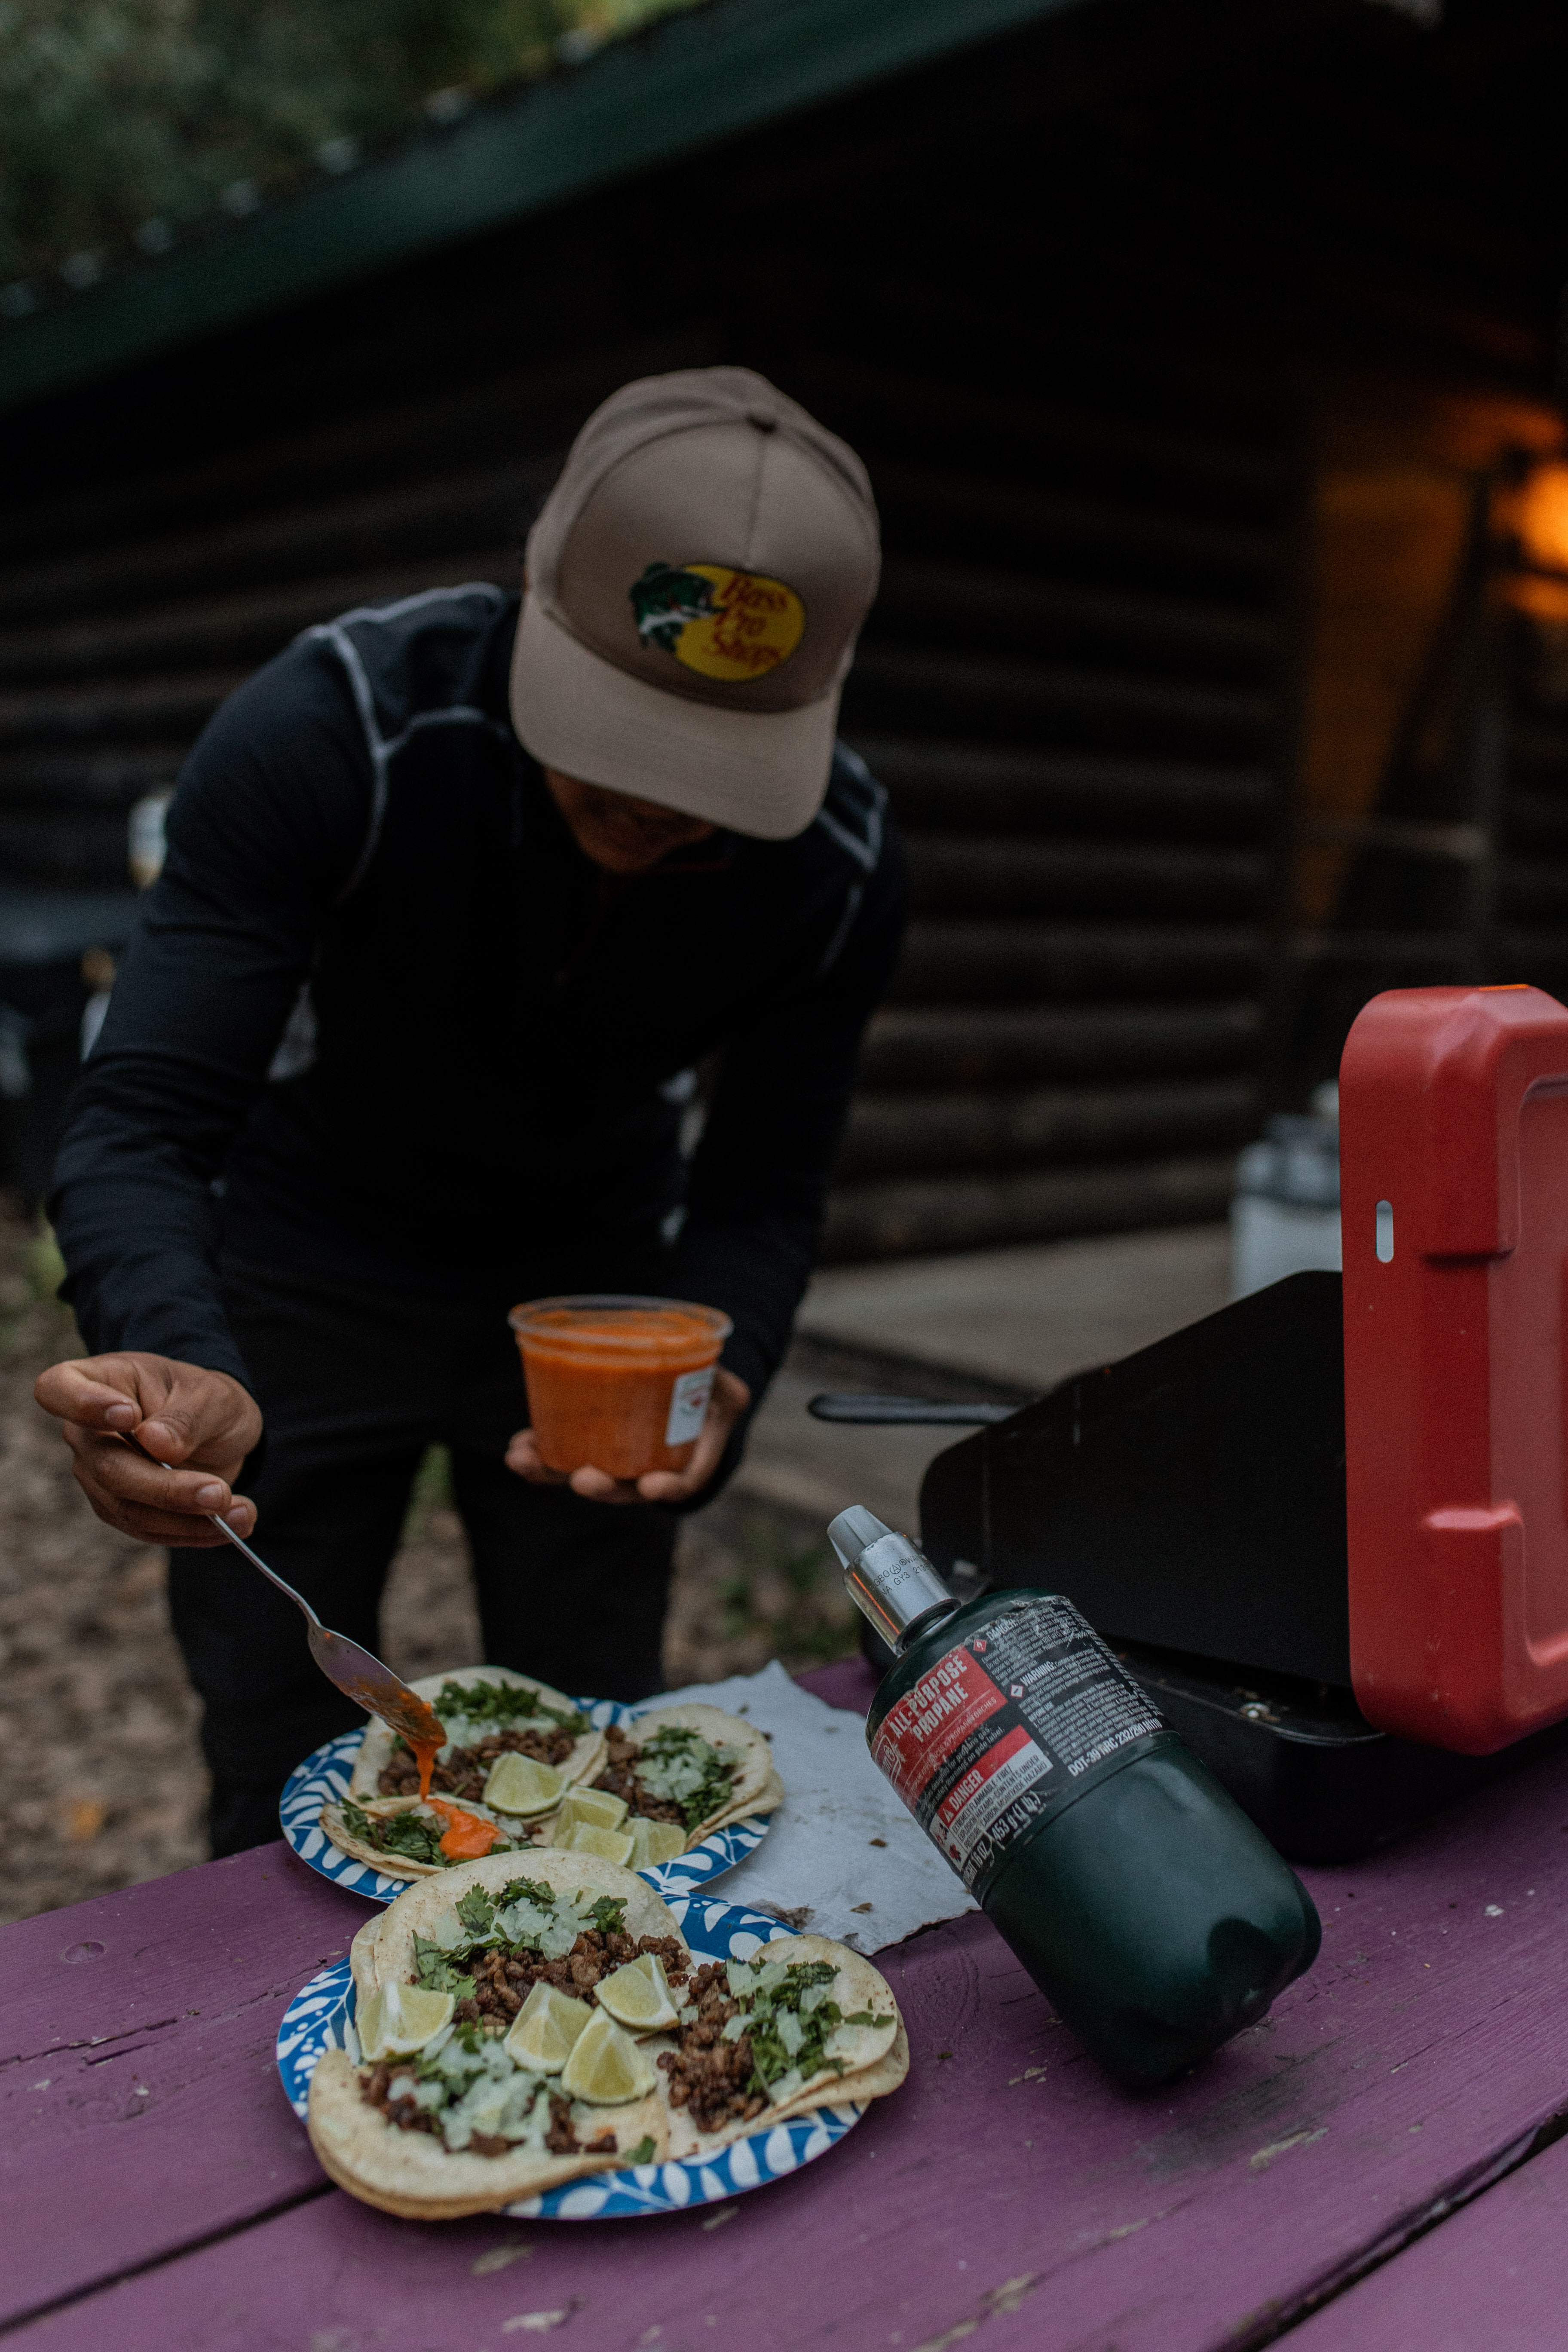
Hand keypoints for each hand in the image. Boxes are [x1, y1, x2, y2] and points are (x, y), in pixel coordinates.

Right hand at [34, 1351, 262, 1546]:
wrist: (218, 1428)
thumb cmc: (205, 1399)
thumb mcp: (210, 1395)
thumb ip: (185, 1417)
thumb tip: (154, 1444)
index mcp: (96, 1381)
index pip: (57, 1389)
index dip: (83, 1404)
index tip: (128, 1414)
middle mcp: (86, 1433)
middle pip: (107, 1467)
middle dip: (166, 1488)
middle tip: (218, 1494)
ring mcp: (98, 1474)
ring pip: (128, 1508)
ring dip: (187, 1518)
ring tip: (241, 1513)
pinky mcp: (120, 1508)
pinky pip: (149, 1528)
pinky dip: (193, 1532)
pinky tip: (235, 1525)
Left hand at [505, 1367, 750, 1505]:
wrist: (687, 1396)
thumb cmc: (712, 1394)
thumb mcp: (729, 1391)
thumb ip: (724, 1384)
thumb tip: (715, 1370)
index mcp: (690, 1462)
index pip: (683, 1483)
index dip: (668, 1487)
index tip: (652, 1486)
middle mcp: (650, 1473)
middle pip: (623, 1489)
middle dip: (600, 1486)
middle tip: (582, 1479)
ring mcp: (616, 1463)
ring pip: (584, 1476)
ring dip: (550, 1472)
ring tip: (521, 1459)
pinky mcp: (591, 1446)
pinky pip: (564, 1455)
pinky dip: (541, 1452)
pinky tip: (519, 1446)